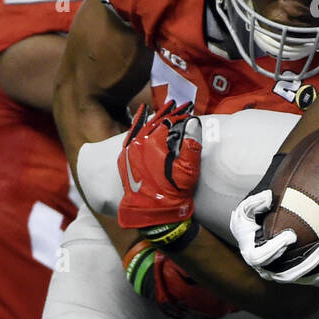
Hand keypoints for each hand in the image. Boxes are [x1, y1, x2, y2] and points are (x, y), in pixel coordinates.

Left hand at [118, 100, 201, 234]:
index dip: (181, 115)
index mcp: (154, 144)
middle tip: (179, 104)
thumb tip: (193, 123)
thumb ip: (191, 145)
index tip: (190, 110)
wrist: (152, 213)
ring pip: (142, 126)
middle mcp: (139, 144)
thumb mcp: (188, 171)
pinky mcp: (124, 158)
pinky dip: (136, 124)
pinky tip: (141, 117)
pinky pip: (130, 135)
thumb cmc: (172, 193)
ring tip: (163, 108)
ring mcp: (129, 150)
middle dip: (169, 113)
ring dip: (154, 117)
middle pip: (156, 122)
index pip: (170, 122)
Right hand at [228, 189, 318, 283]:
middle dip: (308, 264)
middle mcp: (270, 270)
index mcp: (254, 255)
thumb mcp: (246, 210)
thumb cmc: (250, 221)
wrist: (255, 236)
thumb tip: (270, 196)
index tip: (290, 236)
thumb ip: (255, 203)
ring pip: (308, 277)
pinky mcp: (301, 274)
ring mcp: (286, 274)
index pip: (262, 257)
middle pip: (288, 274)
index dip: (275, 249)